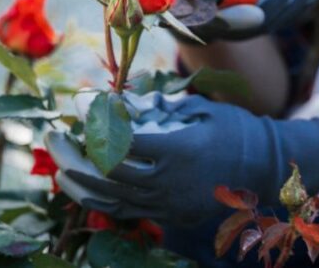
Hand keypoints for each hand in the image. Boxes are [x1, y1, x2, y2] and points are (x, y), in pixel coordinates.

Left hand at [45, 93, 318, 225]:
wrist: (264, 168)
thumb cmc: (232, 129)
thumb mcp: (196, 109)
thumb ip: (152, 109)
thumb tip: (108, 102)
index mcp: (180, 149)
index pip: (123, 139)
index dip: (95, 121)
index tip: (78, 103)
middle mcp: (170, 182)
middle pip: (107, 172)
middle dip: (73, 152)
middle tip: (54, 134)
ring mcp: (169, 204)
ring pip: (110, 198)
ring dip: (78, 179)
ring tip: (59, 159)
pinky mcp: (169, 216)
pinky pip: (125, 211)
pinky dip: (98, 197)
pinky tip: (82, 183)